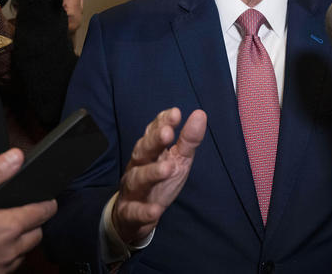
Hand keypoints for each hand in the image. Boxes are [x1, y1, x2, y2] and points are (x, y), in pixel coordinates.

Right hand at [112, 107, 206, 244]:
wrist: (132, 218)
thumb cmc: (159, 181)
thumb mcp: (178, 159)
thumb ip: (188, 139)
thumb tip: (200, 114)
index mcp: (149, 152)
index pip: (152, 132)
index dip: (162, 122)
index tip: (176, 113)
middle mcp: (138, 167)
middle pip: (142, 151)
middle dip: (153, 141)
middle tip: (167, 133)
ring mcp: (132, 190)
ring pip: (138, 179)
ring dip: (152, 173)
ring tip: (168, 168)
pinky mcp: (130, 213)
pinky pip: (135, 212)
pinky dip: (144, 211)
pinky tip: (156, 210)